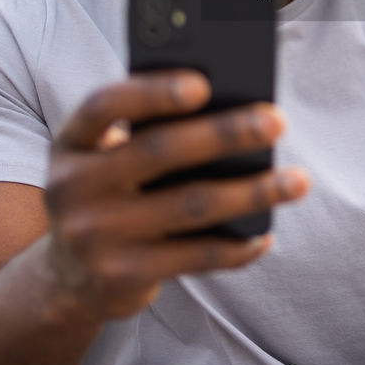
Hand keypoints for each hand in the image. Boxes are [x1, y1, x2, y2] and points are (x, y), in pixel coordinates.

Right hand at [42, 70, 308, 321]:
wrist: (68, 279)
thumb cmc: (108, 195)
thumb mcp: (104, 160)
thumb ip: (144, 133)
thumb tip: (230, 110)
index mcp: (71, 143)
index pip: (104, 105)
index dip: (151, 92)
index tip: (203, 84)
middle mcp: (72, 187)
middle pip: (159, 152)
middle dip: (225, 134)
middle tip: (276, 121)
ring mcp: (93, 236)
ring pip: (189, 206)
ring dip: (251, 192)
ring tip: (297, 181)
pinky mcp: (121, 277)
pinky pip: (194, 257)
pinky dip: (236, 246)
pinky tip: (264, 234)